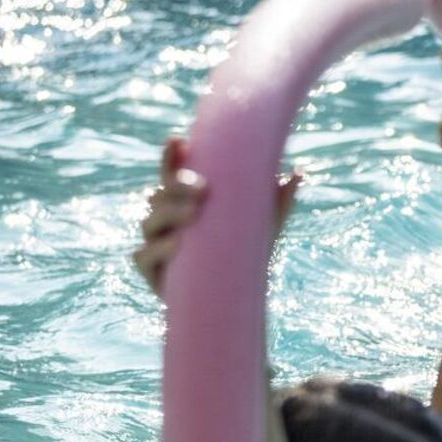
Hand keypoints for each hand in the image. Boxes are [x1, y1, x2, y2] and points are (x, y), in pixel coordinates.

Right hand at [132, 137, 298, 295]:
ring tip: (193, 214)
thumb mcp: (263, 228)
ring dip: (169, 214)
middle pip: (160, 194)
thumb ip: (277, 202)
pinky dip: (158, 249)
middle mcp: (166, 218)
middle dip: (176, 187)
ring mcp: (155, 243)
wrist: (233, 301)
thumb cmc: (244, 256)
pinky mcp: (150, 271)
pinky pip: (143, 255)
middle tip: (201, 188)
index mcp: (186, 201)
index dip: (171, 156)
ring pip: (151, 221)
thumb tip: (298, 173)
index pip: (173, 174)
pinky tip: (176, 244)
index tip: (178, 140)